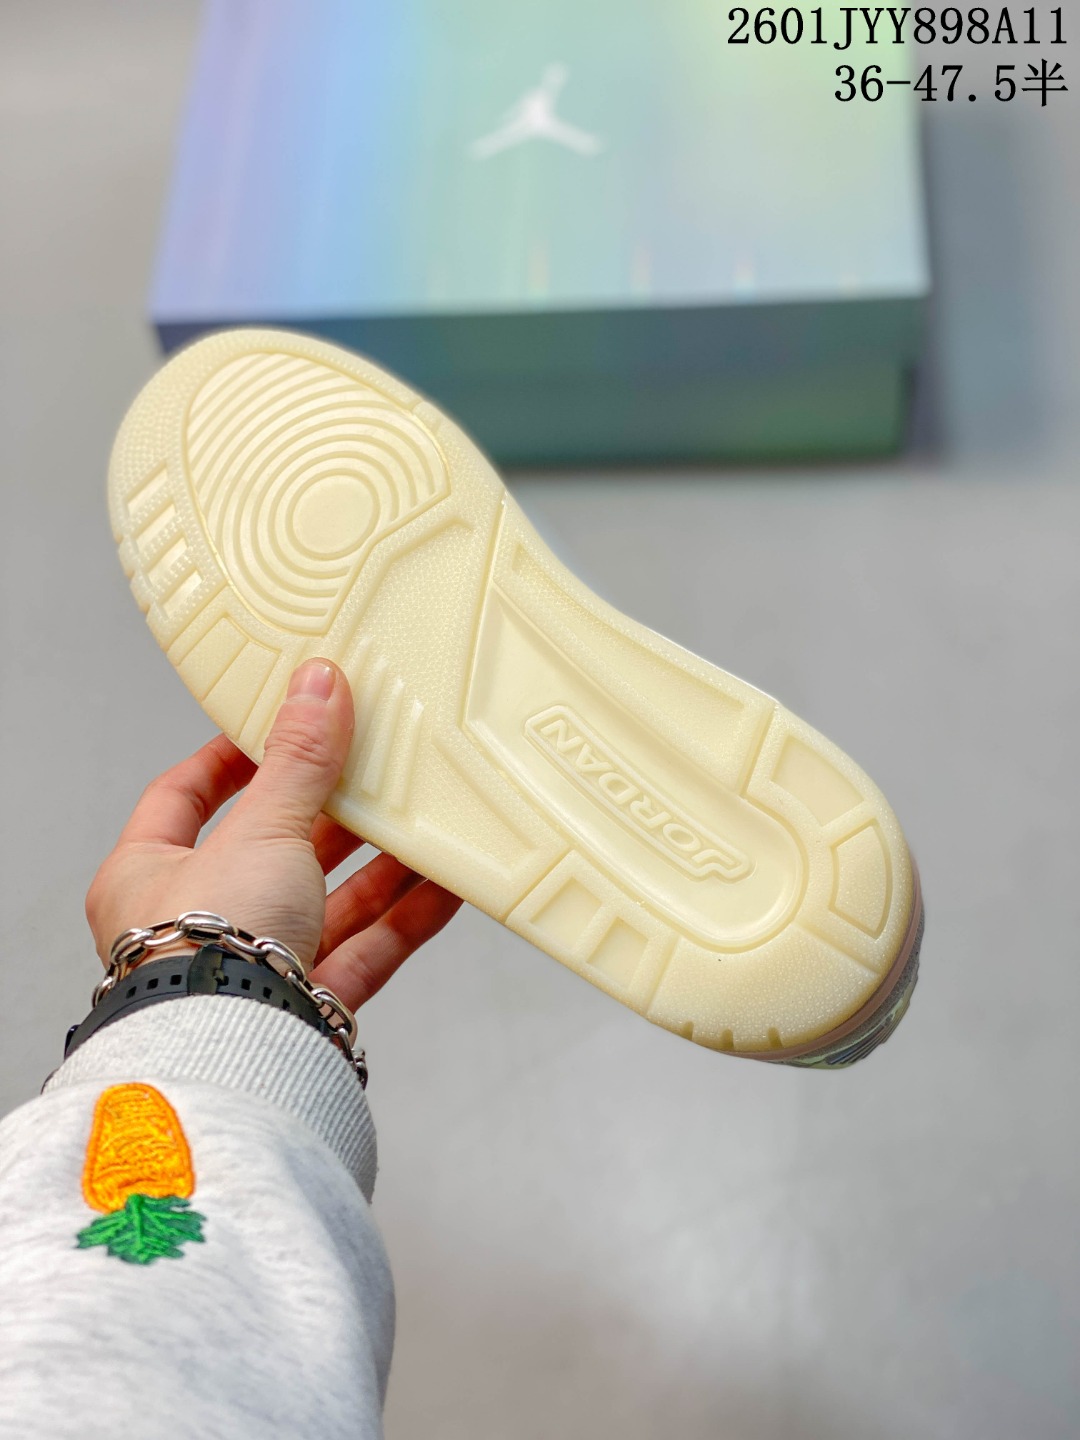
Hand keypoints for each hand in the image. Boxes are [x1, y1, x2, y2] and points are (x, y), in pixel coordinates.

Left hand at [85, 659, 462, 1010]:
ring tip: (423, 818)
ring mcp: (252, 966)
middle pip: (270, 849)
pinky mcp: (305, 1005)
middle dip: (329, 811)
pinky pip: (363, 949)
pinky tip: (446, 882)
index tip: (279, 726)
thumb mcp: (260, 829)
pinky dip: (405, 917)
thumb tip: (315, 687)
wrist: (236, 1056)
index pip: (184, 797)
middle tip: (371, 767)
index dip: (231, 758)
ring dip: (378, 863)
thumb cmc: (209, 949)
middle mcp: (195, 923)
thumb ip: (297, 762)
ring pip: (325, 901)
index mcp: (147, 876)